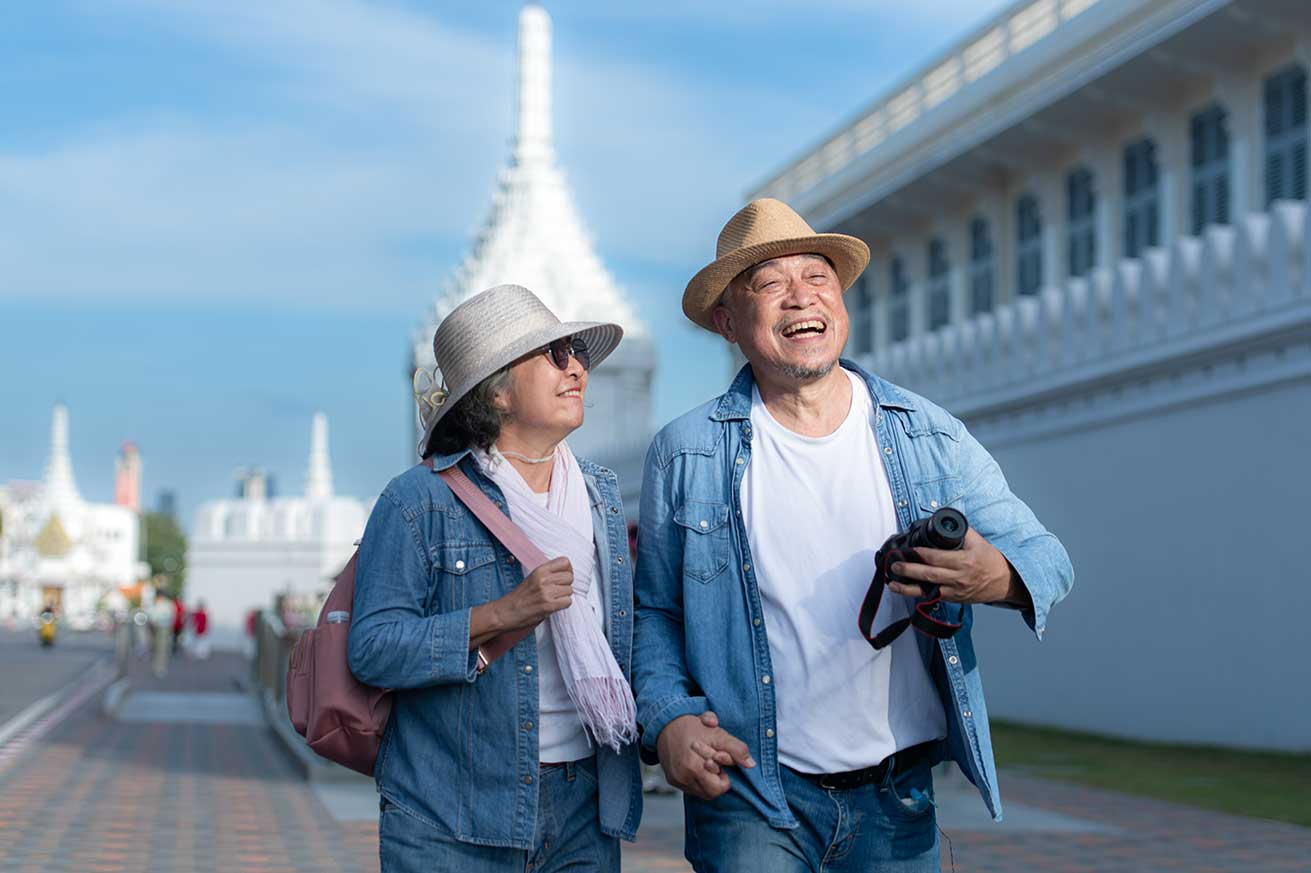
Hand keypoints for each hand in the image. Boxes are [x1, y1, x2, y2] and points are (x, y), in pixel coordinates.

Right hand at [490, 556, 574, 631]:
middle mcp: (544, 579)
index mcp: (540, 570)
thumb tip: (567, 573)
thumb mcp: (533, 578)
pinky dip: (563, 605)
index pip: (565, 562)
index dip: (567, 570)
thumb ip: (548, 574)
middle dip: (566, 584)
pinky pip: (568, 602)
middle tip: (558, 590)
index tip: (563, 576)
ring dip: (564, 596)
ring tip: (553, 598)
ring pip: (570, 590)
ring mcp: (547, 592)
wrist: (507, 611)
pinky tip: (554, 605)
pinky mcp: (549, 605)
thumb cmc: (519, 596)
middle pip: (569, 577)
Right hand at [656, 711, 754, 800]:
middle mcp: (683, 777)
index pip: (719, 788)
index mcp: (694, 767)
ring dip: (706, 781)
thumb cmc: (691, 727)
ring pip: (700, 792)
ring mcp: (676, 779)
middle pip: (710, 792)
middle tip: (713, 762)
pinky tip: (695, 765)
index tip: (719, 761)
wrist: (665, 723)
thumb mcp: (718, 734)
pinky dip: (696, 780)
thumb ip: (736, 749)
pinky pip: (689, 788)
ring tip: (703, 763)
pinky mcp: (671, 779)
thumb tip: (751, 764)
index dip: (724, 775)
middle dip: (716, 779)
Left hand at [888, 528, 1028, 605]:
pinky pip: (934, 598)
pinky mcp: (953, 599)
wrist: (1004, 582)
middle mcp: (959, 578)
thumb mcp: (979, 542)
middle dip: (909, 570)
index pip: (938, 558)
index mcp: (965, 562)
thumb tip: (945, 521)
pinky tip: (906, 591)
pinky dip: (919, 595)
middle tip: (895, 566)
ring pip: (929, 590)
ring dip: (908, 588)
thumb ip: (961, 531)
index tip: (910, 549)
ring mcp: (955, 591)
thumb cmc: (991, 561)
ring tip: (892, 584)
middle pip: (930, 575)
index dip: (922, 554)